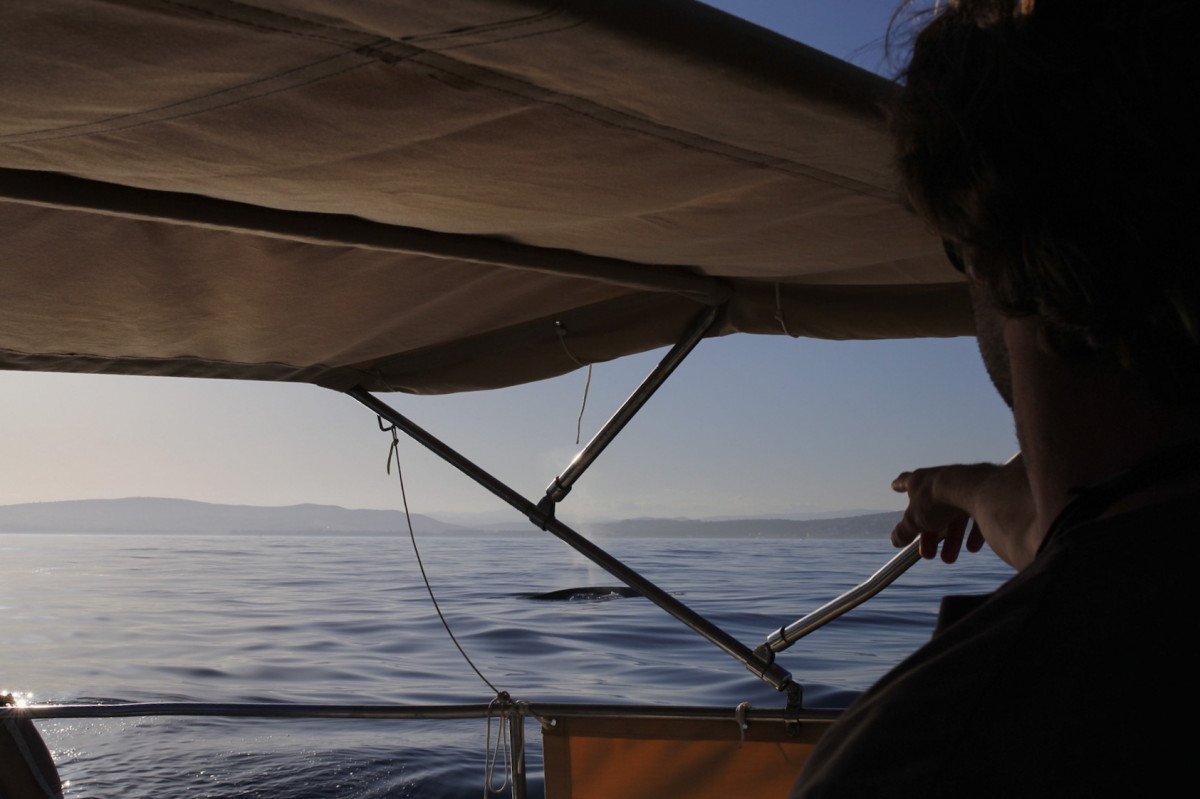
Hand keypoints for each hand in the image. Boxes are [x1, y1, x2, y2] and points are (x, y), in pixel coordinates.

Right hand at [890, 455, 1039, 569]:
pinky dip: (973, 533)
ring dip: (951, 539)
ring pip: (955, 517)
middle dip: (930, 535)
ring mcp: (963, 486)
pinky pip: (977, 516)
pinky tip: (971, 548)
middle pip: (933, 511)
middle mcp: (941, 480)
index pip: (905, 481)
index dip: (899, 485)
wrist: (973, 490)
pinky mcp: (983, 495)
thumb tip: (895, 540)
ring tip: (948, 559)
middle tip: (927, 554)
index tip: (894, 486)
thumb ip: (904, 531)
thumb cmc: (938, 500)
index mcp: (920, 482)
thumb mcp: (915, 520)